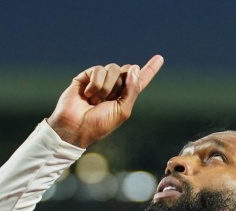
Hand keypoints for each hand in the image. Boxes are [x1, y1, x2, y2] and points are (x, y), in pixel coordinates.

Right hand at [47, 55, 163, 147]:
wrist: (75, 127)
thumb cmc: (99, 124)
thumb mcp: (122, 111)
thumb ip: (132, 90)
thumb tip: (134, 67)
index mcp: (125, 96)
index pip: (140, 80)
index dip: (150, 69)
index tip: (160, 58)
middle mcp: (114, 86)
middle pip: (126, 71)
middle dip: (119, 85)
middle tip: (107, 101)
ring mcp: (100, 80)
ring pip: (112, 69)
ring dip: (106, 88)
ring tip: (95, 101)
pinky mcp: (86, 76)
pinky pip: (98, 70)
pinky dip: (95, 85)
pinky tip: (87, 95)